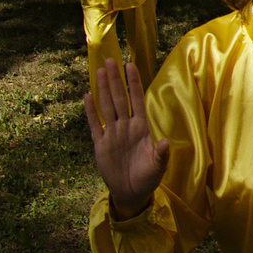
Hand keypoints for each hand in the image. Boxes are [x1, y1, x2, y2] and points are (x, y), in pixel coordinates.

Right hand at [85, 58, 166, 215]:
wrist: (132, 192)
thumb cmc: (148, 178)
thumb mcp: (158, 167)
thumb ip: (161, 154)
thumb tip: (166, 142)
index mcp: (141, 128)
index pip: (136, 100)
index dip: (133, 83)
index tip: (130, 65)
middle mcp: (126, 127)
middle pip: (119, 98)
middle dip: (116, 80)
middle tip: (110, 60)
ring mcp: (112, 134)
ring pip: (107, 106)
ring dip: (103, 89)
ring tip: (100, 71)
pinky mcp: (101, 144)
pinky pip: (95, 124)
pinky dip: (91, 111)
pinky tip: (87, 96)